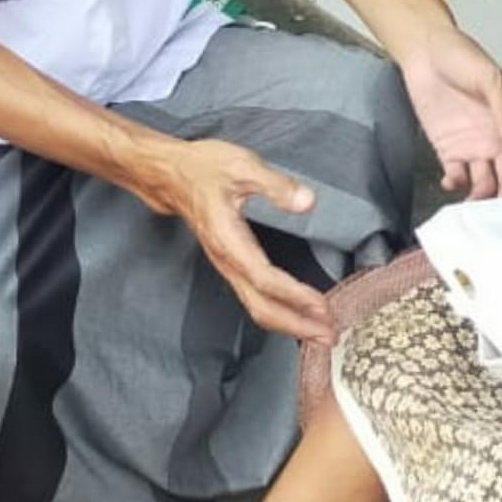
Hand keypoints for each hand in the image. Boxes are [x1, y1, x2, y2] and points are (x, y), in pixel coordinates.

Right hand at [139, 136, 335, 342]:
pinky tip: (298, 312)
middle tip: (330, 336)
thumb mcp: (242, 165)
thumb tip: (306, 202)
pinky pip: (254, 296)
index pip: (265, 279)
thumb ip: (275, 185)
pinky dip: (279, 310)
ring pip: (256, 306)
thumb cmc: (203, 169)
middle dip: (295, 325)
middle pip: (260, 307)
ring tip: (320, 333)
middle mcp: (227, 261)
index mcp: (228, 241)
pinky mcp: (231, 263)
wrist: (172, 175)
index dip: (294, 296)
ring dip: (289, 323)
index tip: (322, 306)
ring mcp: (227, 265)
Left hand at [401, 28, 501, 198]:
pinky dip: (456, 185)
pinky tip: (451, 182)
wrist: (424, 52)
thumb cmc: (461, 55)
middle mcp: (498, 140)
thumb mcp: (488, 75)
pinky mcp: (450, 150)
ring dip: (483, 198)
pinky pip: (458, 177)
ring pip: (487, 184)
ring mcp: (475, 147)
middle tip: (501, 212)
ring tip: (474, 205)